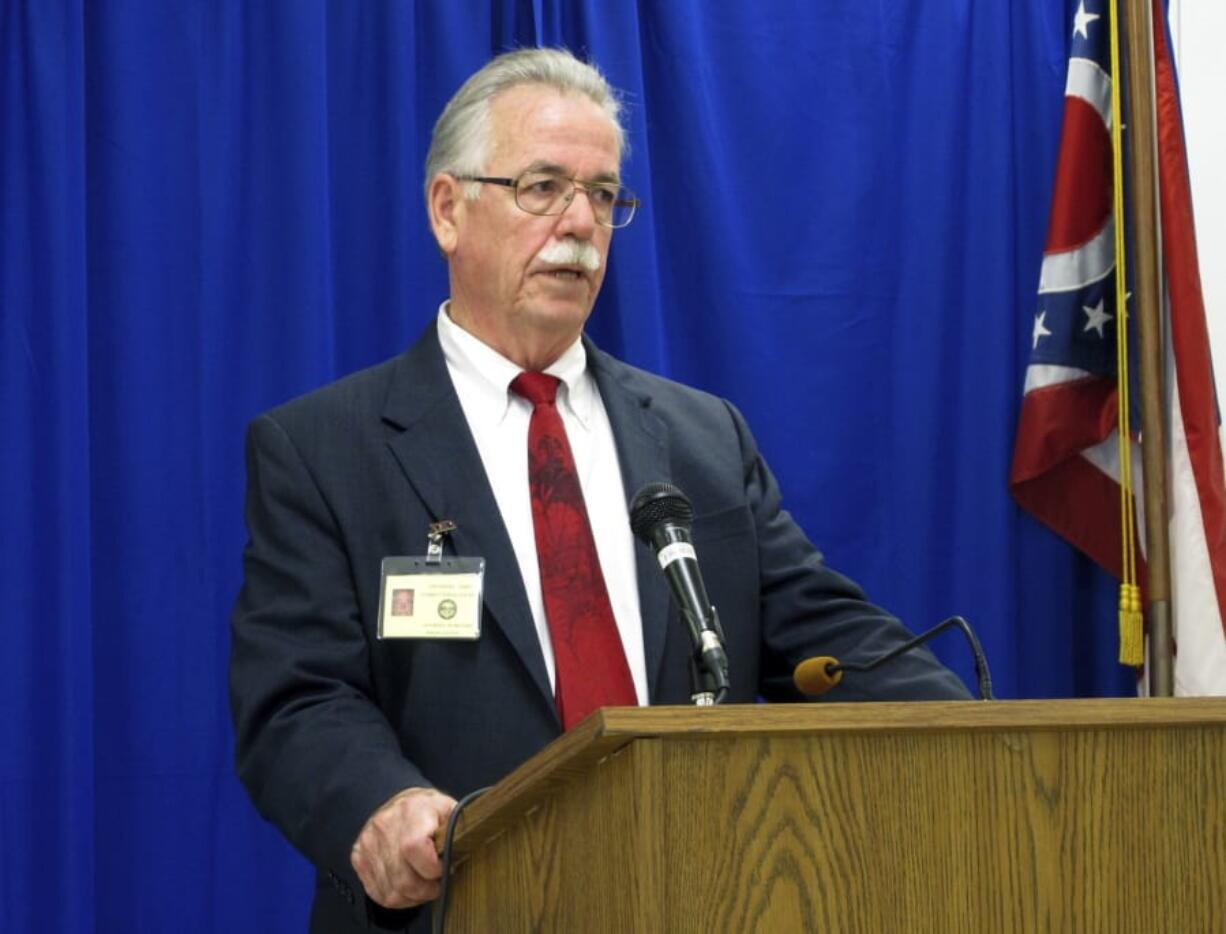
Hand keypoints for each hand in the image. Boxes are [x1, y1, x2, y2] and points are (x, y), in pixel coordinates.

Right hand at [350, 787, 457, 908]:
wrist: (396, 800)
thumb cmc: (426, 810)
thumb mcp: (448, 809)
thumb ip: (458, 828)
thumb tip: (469, 848)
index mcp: (411, 811)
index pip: (414, 848)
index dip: (433, 868)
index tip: (443, 868)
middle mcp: (385, 826)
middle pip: (403, 878)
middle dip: (426, 889)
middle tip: (436, 884)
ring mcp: (368, 844)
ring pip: (391, 891)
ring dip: (412, 896)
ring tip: (424, 886)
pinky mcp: (359, 858)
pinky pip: (378, 892)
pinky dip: (396, 897)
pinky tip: (408, 887)